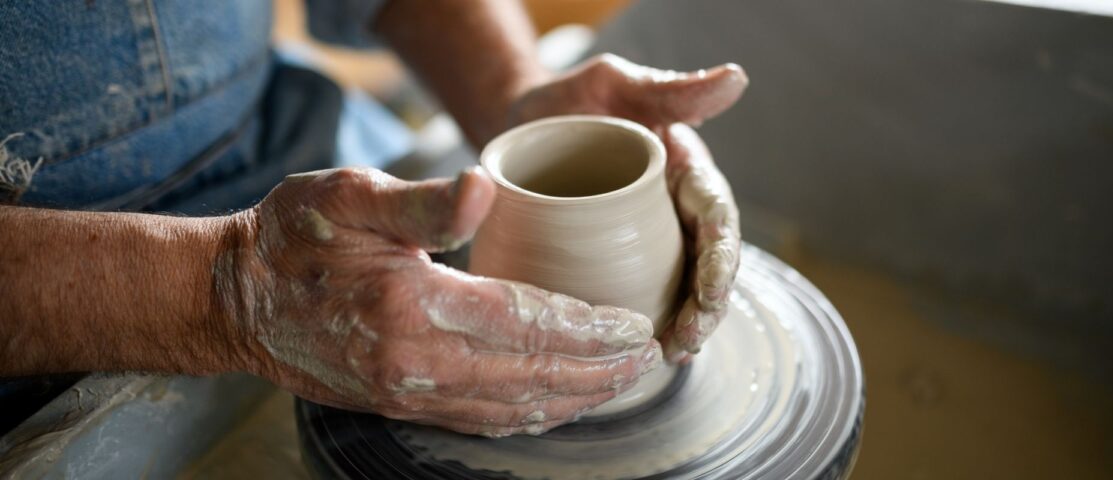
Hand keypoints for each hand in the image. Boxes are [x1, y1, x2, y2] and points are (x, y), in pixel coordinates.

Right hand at [216, 167, 662, 436]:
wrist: (237, 302)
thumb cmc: (294, 239)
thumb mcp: (349, 197)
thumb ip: (422, 200)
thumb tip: (484, 188)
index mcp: (414, 308)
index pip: (527, 323)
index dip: (588, 328)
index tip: (635, 324)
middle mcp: (419, 365)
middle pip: (534, 374)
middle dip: (600, 369)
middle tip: (649, 355)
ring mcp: (411, 393)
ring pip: (515, 407)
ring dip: (577, 396)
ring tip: (623, 381)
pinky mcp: (403, 405)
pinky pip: (485, 420)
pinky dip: (534, 415)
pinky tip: (561, 403)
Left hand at [508, 54, 747, 362]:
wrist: (518, 124)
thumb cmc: (571, 100)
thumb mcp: (616, 85)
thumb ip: (670, 90)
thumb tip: (735, 78)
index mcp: (684, 171)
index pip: (717, 216)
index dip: (721, 258)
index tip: (712, 291)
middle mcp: (675, 210)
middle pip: (706, 264)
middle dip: (706, 307)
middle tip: (687, 340)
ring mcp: (648, 240)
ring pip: (680, 289)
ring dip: (683, 326)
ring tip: (670, 355)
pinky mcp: (617, 262)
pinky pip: (639, 297)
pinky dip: (645, 325)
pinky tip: (640, 355)